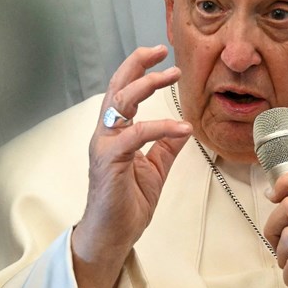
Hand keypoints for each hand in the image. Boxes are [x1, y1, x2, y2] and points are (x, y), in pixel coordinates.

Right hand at [71, 45, 192, 287]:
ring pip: (120, 102)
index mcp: (115, 133)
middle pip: (117, 87)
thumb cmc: (126, 205)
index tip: (162, 57)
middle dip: (137, 64)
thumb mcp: (154, 170)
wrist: (112, 236)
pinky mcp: (109, 160)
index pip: (124, 92)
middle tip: (160, 50)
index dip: (139, 70)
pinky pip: (134, 135)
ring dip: (146, 85)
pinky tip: (182, 127)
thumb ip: (165, 147)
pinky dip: (160, 127)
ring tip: (171, 76)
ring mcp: (104, 145)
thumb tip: (182, 128)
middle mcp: (106, 134)